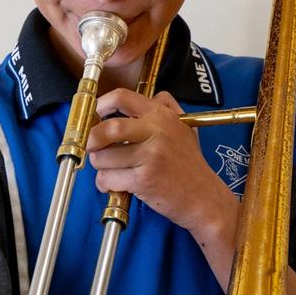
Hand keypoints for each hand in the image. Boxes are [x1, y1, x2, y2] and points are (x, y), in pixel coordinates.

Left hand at [87, 89, 239, 287]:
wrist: (204, 198)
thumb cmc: (190, 165)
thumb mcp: (183, 126)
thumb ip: (163, 107)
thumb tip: (132, 99)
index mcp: (162, 115)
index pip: (121, 97)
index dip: (99, 105)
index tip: (93, 116)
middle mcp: (157, 131)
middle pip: (107, 128)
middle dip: (91, 139)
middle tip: (92, 147)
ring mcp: (151, 156)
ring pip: (103, 157)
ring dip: (99, 166)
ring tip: (110, 170)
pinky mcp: (144, 179)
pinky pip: (108, 178)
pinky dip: (105, 184)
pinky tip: (115, 185)